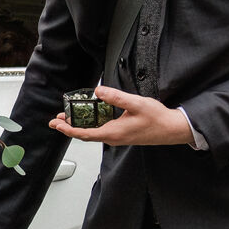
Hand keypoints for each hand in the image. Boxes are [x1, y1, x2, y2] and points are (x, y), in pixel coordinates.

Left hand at [48, 86, 193, 146]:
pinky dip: (92, 123)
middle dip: (70, 126)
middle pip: (86, 134)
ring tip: (69, 117)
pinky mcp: (122, 134)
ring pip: (93, 132)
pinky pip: (102, 130)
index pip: (84, 134)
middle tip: (57, 119)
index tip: (56, 125)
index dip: (68, 129)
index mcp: (113, 132)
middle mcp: (113, 137)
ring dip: (80, 124)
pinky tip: (91, 115)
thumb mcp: (136, 104)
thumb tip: (99, 90)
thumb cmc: (157, 119)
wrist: (172, 129)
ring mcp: (118, 137)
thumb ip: (116, 97)